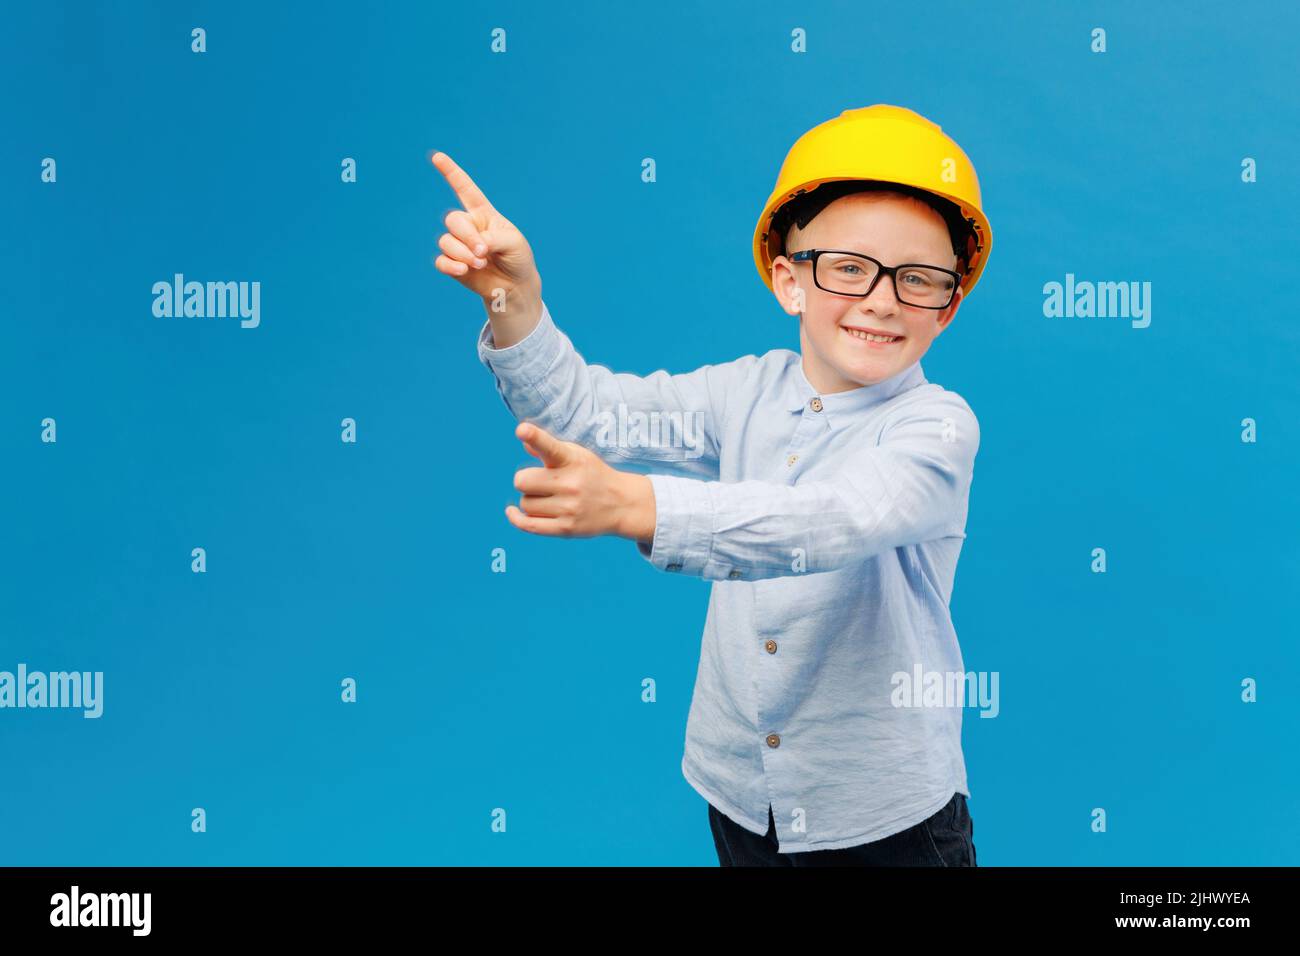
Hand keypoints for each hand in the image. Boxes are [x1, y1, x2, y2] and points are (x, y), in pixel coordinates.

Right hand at [431, 151, 539, 300]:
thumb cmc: (518, 259)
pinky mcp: (453, 264)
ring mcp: (459, 245)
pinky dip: (451, 265)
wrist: (515, 287)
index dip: (451, 173)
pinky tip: (463, 271)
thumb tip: (473, 247)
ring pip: (446, 241)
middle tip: (482, 253)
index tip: (437, 157)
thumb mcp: (514, 243)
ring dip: (462, 254)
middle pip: (453, 220)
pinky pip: (441, 260)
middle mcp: (469, 226)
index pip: (466, 189)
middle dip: (467, 237)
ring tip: (480, 263)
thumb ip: (493, 239)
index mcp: (484, 214)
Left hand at [506, 422, 655, 543]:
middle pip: (522, 481)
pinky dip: (516, 518)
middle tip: (539, 482)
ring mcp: (569, 508)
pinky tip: (512, 512)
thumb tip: (524, 439)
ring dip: (530, 500)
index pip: (550, 447)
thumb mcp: (577, 454)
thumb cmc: (592, 474)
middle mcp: (570, 484)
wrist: (621, 504)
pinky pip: (528, 524)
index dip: (534, 437)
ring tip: (549, 498)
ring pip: (525, 503)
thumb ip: (549, 446)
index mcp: (573, 460)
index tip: (522, 430)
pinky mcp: (565, 528)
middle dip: (526, 481)